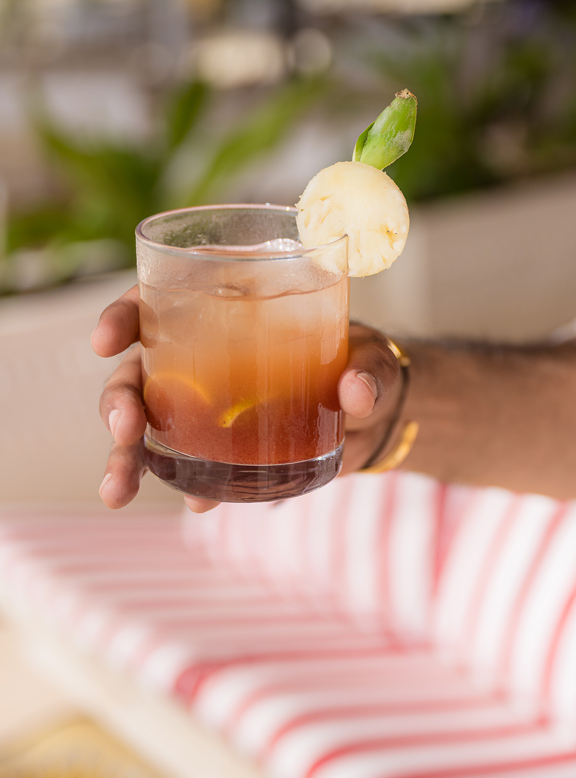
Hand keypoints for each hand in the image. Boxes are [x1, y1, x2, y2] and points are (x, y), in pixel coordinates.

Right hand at [92, 288, 401, 511]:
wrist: (378, 419)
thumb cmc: (367, 365)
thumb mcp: (374, 358)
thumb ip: (370, 371)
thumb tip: (355, 392)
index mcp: (229, 307)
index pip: (158, 299)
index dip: (124, 314)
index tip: (106, 340)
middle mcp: (203, 354)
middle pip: (138, 370)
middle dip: (117, 400)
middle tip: (124, 427)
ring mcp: (207, 405)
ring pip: (147, 425)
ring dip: (125, 457)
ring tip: (118, 491)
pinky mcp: (222, 446)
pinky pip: (188, 465)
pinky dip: (186, 485)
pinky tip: (197, 501)